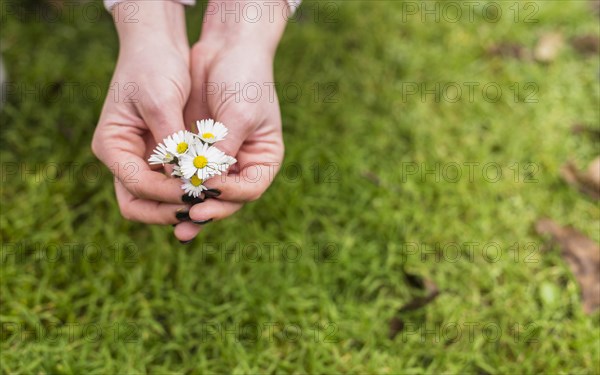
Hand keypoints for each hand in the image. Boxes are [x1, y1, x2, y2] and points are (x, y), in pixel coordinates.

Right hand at [92, 1, 191, 224]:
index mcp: (111, 145)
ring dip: (179, 204)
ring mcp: (139, 158)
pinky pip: (169, 184)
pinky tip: (209, 188)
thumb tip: (187, 177)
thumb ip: (172, 141)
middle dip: (168, 209)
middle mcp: (122, 157)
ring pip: (154, 199)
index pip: (138, 185)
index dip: (168, 192)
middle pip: (138, 203)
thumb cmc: (155, 66)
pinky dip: (186, 189)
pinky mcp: (158, 156)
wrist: (158, 45)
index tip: (198, 190)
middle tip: (201, 208)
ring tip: (209, 201)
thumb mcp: (162, 102)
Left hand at [175, 1, 288, 240]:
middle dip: (208, 209)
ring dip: (191, 206)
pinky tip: (164, 197)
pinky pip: (187, 176)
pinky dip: (178, 186)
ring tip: (177, 224)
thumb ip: (222, 150)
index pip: (250, 188)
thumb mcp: (238, 115)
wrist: (227, 49)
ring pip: (206, 192)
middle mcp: (243, 164)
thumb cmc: (244, 79)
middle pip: (228, 198)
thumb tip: (203, 182)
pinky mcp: (198, 151)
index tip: (208, 190)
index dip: (230, 195)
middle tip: (189, 217)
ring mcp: (219, 159)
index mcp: (264, 159)